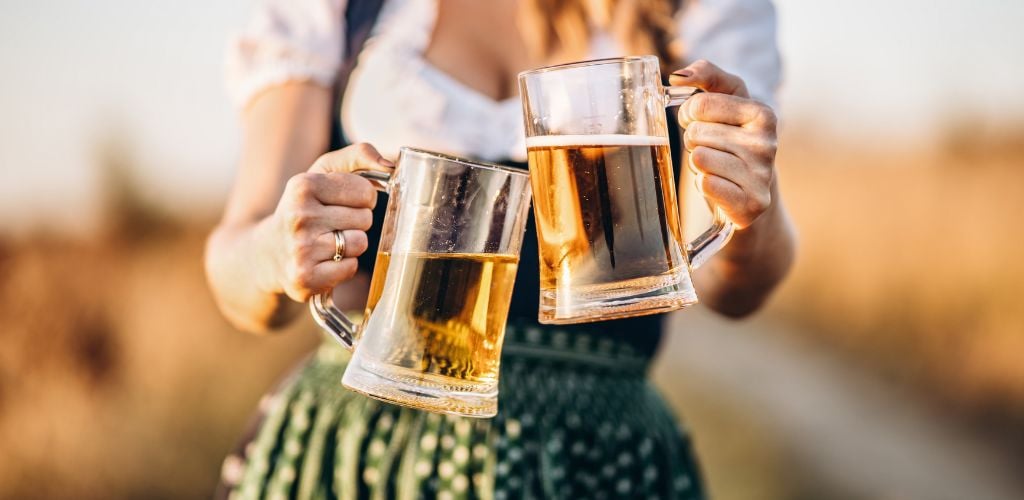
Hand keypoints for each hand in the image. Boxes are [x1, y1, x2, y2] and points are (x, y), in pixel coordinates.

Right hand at [267, 143, 392, 301]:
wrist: (266, 254)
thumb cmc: (305, 208)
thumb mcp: (322, 173)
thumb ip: (357, 156)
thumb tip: (390, 164)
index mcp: (303, 185)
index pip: (366, 191)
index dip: (362, 199)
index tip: (342, 203)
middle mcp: (298, 216)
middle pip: (365, 218)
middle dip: (355, 222)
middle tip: (331, 225)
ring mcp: (300, 249)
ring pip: (360, 243)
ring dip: (351, 245)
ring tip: (328, 243)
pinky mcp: (305, 278)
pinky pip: (350, 268)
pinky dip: (343, 266)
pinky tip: (324, 262)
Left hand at [670, 60, 777, 228]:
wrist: (751, 194)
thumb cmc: (733, 141)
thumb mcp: (727, 101)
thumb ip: (707, 75)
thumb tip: (678, 76)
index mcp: (763, 114)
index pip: (699, 105)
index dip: (689, 116)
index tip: (701, 123)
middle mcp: (767, 144)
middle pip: (696, 134)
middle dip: (695, 143)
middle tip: (712, 150)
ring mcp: (761, 176)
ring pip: (699, 159)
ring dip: (699, 165)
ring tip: (717, 168)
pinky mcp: (751, 204)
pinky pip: (705, 184)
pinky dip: (704, 185)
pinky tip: (720, 186)